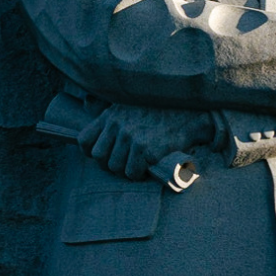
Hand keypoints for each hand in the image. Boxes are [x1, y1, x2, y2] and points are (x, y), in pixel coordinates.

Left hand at [82, 104, 216, 180]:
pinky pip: (132, 172)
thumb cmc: (159, 110)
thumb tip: (85, 101)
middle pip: (99, 157)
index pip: (85, 140)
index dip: (91, 152)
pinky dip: (139, 174)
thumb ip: (107, 107)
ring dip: (126, 171)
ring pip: (115, 167)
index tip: (104, 155)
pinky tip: (148, 167)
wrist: (190, 113)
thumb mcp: (128, 102)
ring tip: (138, 165)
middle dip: (110, 165)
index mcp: (110, 115)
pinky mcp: (145, 148)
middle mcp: (117, 125)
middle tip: (125, 163)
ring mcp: (131, 137)